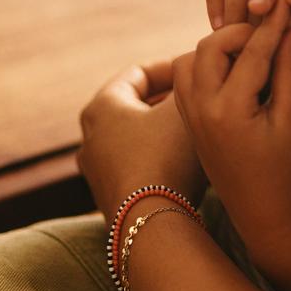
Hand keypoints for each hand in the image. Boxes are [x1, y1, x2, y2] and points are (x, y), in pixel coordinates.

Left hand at [77, 56, 206, 214]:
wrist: (150, 224)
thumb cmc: (166, 157)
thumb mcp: (184, 107)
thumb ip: (191, 81)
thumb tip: (198, 65)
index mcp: (101, 106)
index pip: (139, 72)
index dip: (172, 67)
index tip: (199, 70)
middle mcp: (89, 137)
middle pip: (134, 106)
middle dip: (168, 100)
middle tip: (200, 99)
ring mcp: (96, 172)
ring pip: (135, 139)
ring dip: (163, 132)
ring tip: (196, 133)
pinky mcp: (110, 200)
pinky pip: (136, 167)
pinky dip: (158, 159)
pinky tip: (184, 166)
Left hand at [174, 0, 290, 252]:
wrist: (263, 216)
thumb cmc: (284, 173)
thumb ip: (290, 72)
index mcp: (228, 109)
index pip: (250, 52)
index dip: (273, 26)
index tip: (289, 6)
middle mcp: (199, 110)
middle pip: (209, 46)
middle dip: (238, 33)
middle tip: (268, 32)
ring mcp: (189, 117)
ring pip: (190, 60)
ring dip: (217, 49)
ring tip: (249, 54)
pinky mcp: (188, 124)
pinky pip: (186, 80)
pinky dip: (205, 66)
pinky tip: (232, 72)